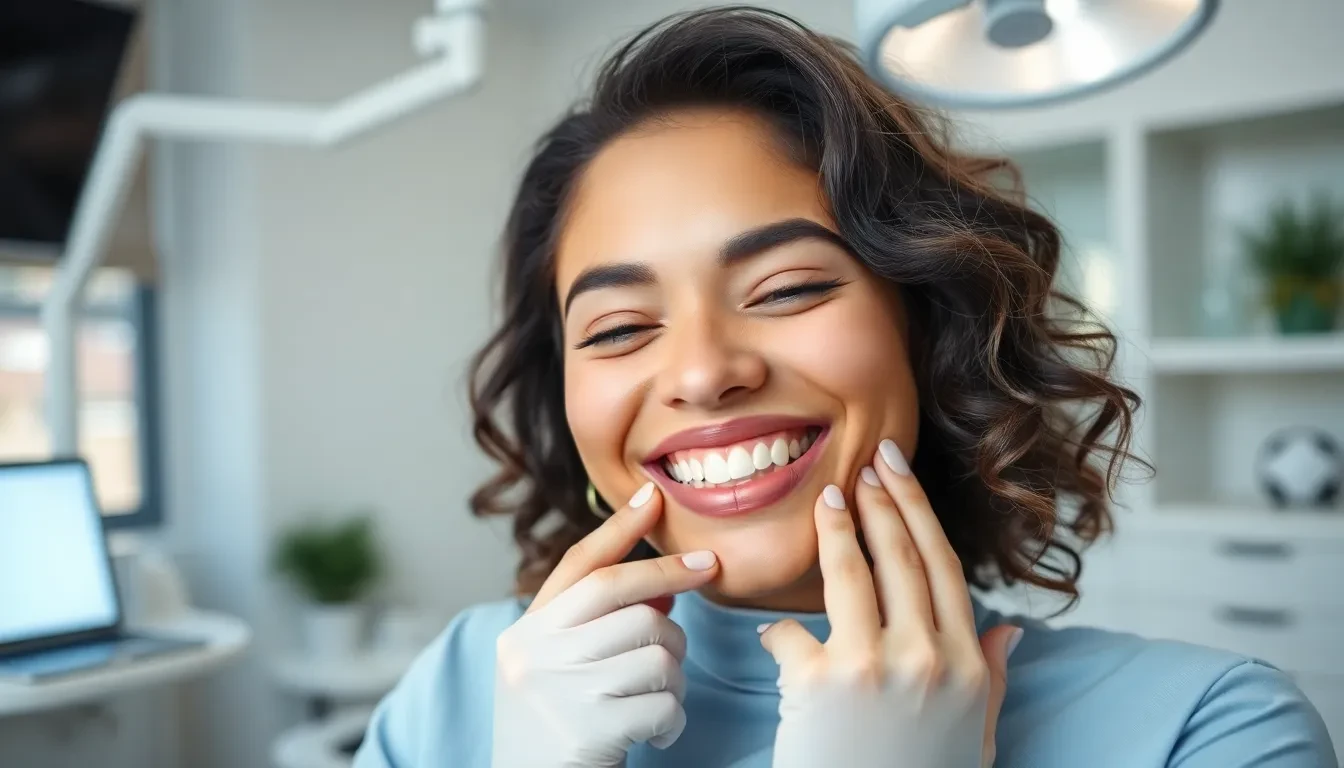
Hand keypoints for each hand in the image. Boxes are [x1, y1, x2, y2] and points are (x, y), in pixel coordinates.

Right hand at [491, 482, 719, 767]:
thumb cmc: (555, 731)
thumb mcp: (556, 670)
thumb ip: (595, 627)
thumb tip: (664, 588)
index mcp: (525, 634)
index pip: (580, 567)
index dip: (621, 529)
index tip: (655, 498)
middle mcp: (535, 653)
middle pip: (629, 601)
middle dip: (671, 605)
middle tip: (690, 609)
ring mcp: (561, 690)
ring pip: (657, 650)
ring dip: (674, 677)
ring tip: (657, 700)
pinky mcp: (590, 729)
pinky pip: (664, 702)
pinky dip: (673, 719)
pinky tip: (656, 733)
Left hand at [759, 440, 1021, 767]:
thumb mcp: (973, 737)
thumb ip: (991, 678)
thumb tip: (1009, 628)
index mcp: (966, 665)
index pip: (943, 566)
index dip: (917, 509)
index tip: (897, 469)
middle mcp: (927, 658)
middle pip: (902, 557)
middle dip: (881, 501)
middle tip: (865, 463)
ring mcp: (873, 668)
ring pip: (852, 575)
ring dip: (837, 528)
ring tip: (827, 497)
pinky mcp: (819, 686)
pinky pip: (790, 634)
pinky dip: (778, 630)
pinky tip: (772, 627)